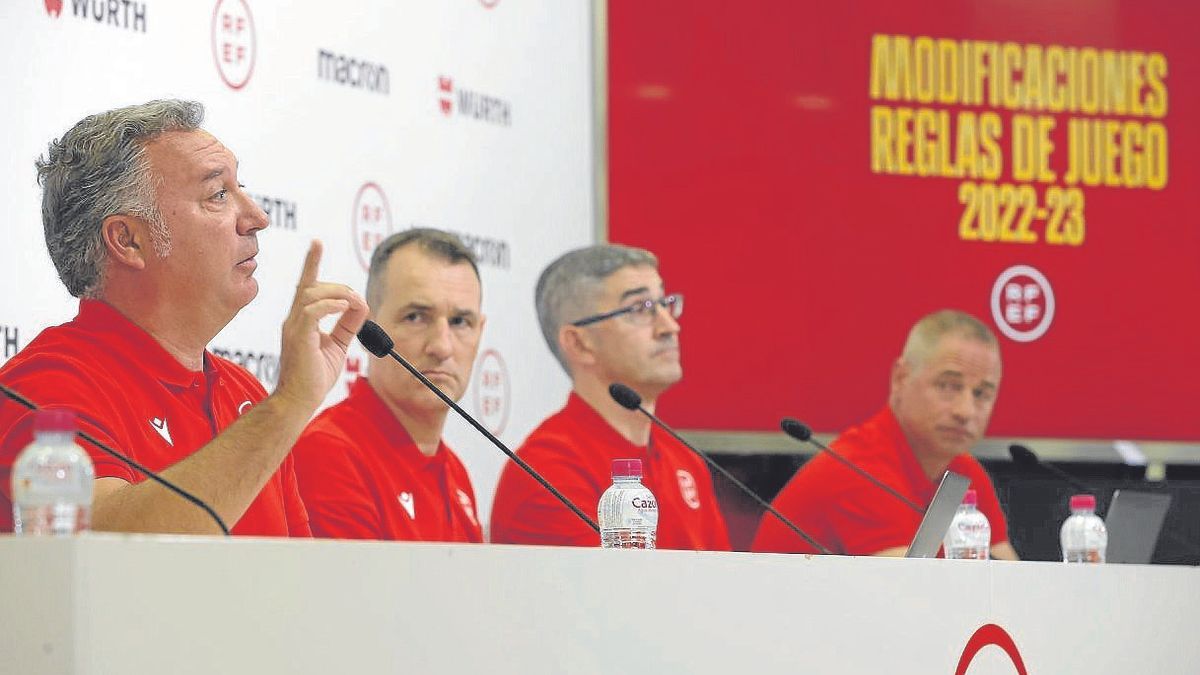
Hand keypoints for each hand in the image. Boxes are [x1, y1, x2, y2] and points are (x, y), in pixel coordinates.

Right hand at [274, 240, 368, 410]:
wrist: (299, 401)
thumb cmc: (314, 377)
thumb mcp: (337, 345)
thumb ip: (347, 324)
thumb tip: (360, 305)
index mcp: (301, 321)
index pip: (307, 286)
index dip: (312, 263)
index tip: (317, 243)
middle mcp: (294, 320)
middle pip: (313, 286)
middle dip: (339, 287)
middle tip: (357, 302)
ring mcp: (294, 328)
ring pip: (312, 294)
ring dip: (338, 294)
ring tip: (353, 304)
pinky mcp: (298, 338)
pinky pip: (312, 311)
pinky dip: (329, 305)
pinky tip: (344, 307)